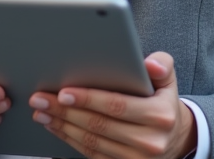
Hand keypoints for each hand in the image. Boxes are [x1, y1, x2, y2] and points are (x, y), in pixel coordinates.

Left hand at [29, 51, 196, 158]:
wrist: (172, 139)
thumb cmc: (162, 103)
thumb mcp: (168, 81)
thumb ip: (162, 65)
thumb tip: (149, 64)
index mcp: (160, 115)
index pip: (117, 105)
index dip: (89, 99)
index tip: (64, 92)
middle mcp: (149, 141)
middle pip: (99, 125)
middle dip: (65, 111)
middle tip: (41, 99)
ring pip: (91, 142)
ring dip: (62, 126)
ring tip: (42, 112)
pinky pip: (91, 154)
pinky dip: (70, 140)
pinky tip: (57, 127)